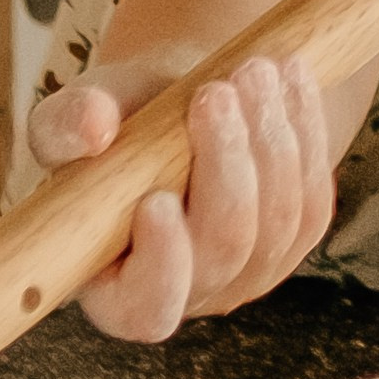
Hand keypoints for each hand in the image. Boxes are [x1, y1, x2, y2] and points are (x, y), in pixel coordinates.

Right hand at [26, 54, 333, 341]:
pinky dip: (304, 130)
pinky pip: (314, 196)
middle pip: (226, 246)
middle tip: (215, 93)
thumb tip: (91, 128)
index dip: (160, 265)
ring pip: (280, 219)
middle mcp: (194, 293)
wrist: (177, 108)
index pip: (146, 308)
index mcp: (120, 291)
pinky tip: (290, 78)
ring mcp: (253, 270)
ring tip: (254, 70)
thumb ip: (64, 127)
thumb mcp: (72, 122)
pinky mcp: (297, 236)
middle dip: (225, 165)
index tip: (155, 200)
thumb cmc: (113, 131)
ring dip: (270, 137)